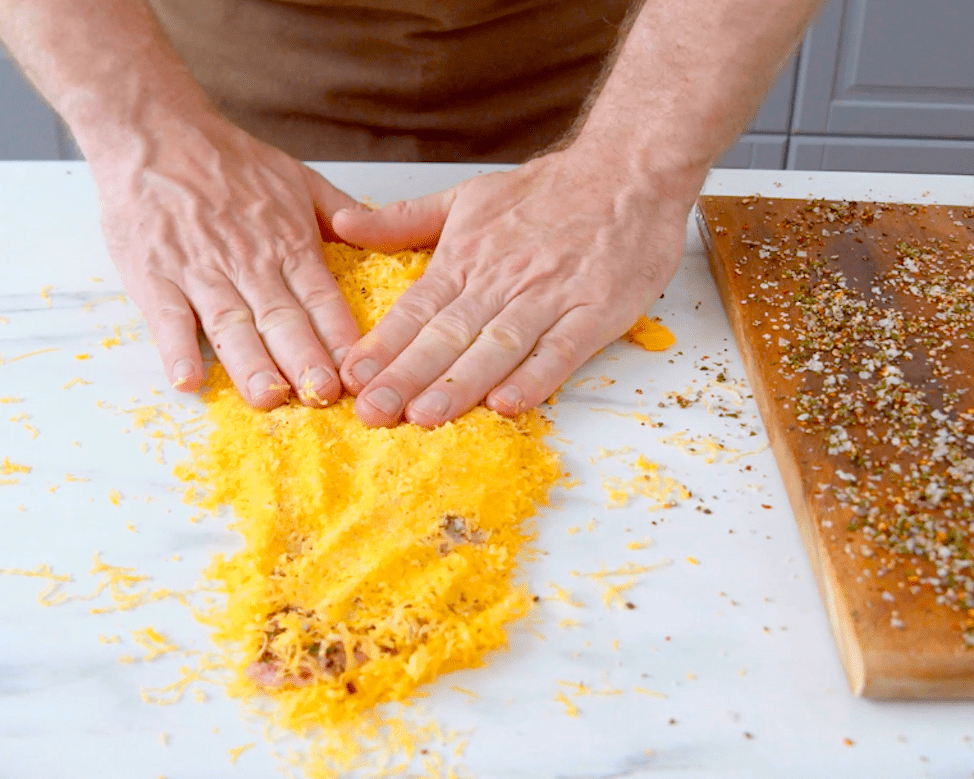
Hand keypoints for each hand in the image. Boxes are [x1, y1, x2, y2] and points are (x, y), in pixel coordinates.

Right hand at [88, 113, 362, 408]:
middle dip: (305, 360)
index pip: (322, 299)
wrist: (154, 130)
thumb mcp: (295, 177)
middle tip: (324, 395)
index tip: (360, 373)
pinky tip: (188, 380)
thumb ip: (339, 211)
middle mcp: (249, 262)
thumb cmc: (226, 159)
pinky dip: (176, 348)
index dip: (341, 338)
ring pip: (231, 324)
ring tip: (269, 397)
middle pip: (281, 319)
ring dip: (250, 364)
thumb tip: (381, 233)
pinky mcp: (155, 275)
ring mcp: (200, 271)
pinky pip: (168, 318)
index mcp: (287, 243)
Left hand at [331, 145, 697, 426]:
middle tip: (372, 411)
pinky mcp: (596, 309)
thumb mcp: (467, 197)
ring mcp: (550, 296)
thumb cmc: (550, 190)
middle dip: (406, 377)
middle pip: (447, 335)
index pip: (416, 309)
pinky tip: (507, 403)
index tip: (350, 377)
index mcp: (467, 258)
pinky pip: (562, 349)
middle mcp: (502, 280)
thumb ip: (405, 220)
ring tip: (424, 416)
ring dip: (459, 384)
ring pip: (497, 346)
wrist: (629, 167)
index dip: (382, 346)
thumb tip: (344, 223)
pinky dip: (536, 377)